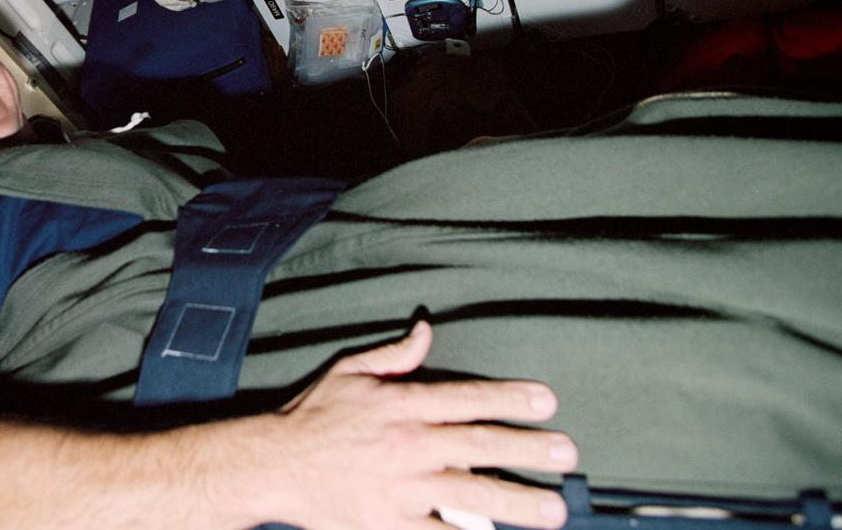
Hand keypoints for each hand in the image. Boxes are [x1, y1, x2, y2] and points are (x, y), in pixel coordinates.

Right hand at [266, 321, 575, 529]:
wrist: (274, 465)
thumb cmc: (313, 416)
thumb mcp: (350, 371)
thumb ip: (394, 354)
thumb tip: (427, 331)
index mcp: (402, 404)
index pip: (467, 398)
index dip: (511, 398)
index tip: (548, 401)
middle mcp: (409, 445)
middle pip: (480, 446)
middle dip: (529, 449)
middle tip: (567, 453)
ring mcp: (402, 488)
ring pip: (470, 495)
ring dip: (516, 502)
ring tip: (553, 510)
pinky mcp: (390, 523)